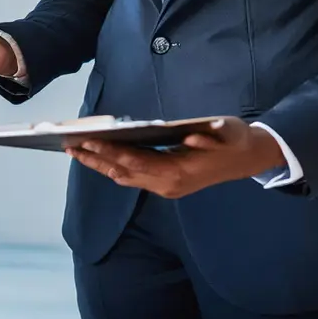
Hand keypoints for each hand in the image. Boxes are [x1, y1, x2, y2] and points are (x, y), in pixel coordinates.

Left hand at [66, 117, 285, 198]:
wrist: (248, 159)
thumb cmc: (235, 139)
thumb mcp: (228, 131)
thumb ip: (211, 136)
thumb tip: (192, 137)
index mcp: (180, 172)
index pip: (137, 161)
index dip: (111, 151)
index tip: (88, 141)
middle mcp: (168, 184)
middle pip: (123, 172)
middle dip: (95, 159)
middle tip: (69, 146)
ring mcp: (166, 187)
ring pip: (125, 177)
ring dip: (99, 165)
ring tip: (75, 151)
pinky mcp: (165, 184)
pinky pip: (132, 177)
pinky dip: (112, 166)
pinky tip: (98, 157)